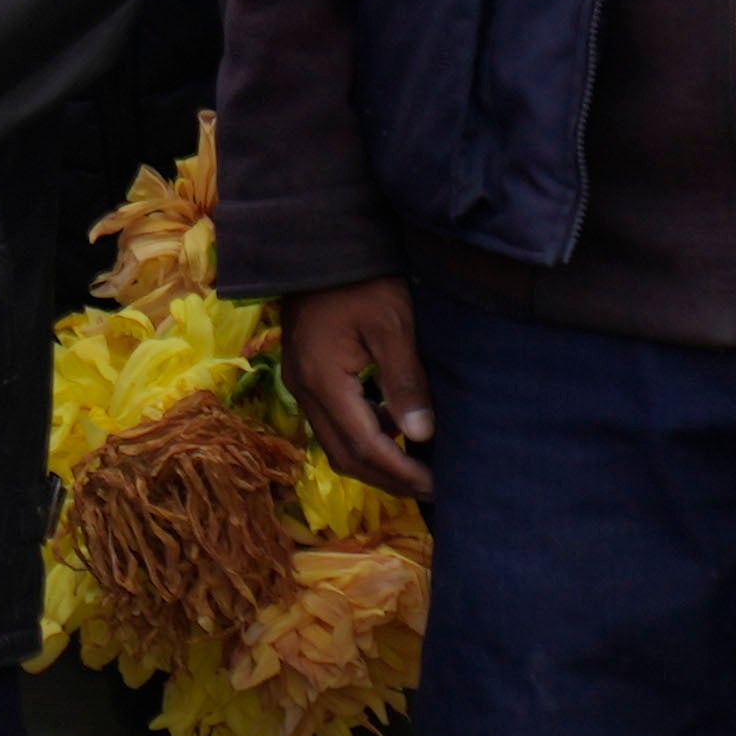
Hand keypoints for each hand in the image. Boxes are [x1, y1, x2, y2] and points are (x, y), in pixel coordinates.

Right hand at [287, 275, 437, 495]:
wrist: (320, 246)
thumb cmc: (363, 281)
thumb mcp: (393, 326)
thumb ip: (405, 382)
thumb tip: (420, 436)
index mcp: (324, 381)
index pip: (364, 446)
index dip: (400, 472)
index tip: (436, 485)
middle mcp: (304, 391)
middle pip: (344, 456)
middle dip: (387, 479)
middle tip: (430, 488)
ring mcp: (300, 385)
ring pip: (334, 445)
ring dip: (374, 463)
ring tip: (416, 468)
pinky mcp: (305, 376)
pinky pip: (332, 425)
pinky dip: (363, 439)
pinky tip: (393, 432)